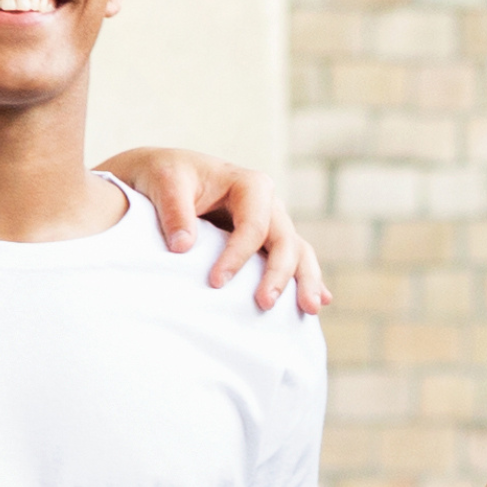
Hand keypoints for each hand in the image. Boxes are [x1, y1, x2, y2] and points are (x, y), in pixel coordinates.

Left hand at [104, 148, 326, 315]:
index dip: (238, 254)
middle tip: (265, 303)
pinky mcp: (267, 244)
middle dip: (280, 274)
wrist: (165, 180)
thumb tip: (184, 246)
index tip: (216, 282)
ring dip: (307, 281)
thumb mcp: (165, 182)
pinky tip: (321, 301)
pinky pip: (294, 261)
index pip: (254, 224)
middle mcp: (268, 205)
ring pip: (298, 252)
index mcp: (248, 185)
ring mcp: (271, 225)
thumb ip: (174, 210)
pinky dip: (306, 280)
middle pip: (285, 241)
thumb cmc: (166, 176)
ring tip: (310, 310)